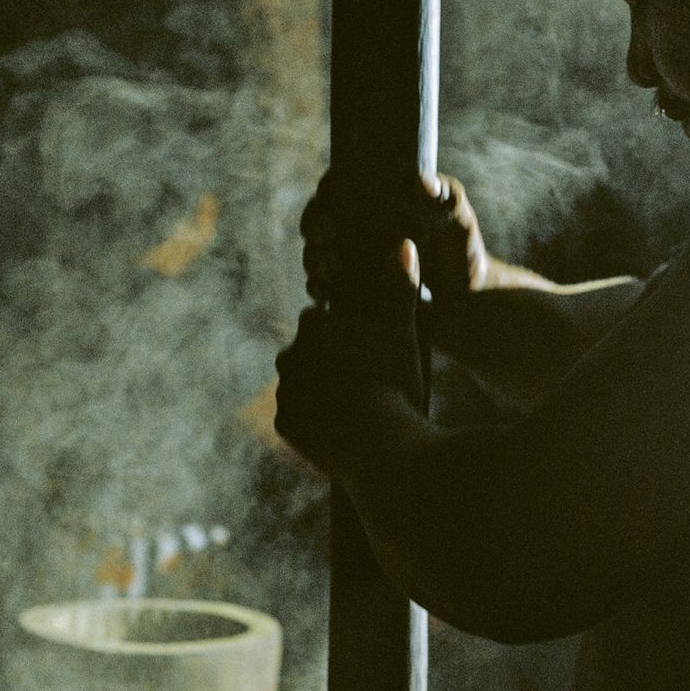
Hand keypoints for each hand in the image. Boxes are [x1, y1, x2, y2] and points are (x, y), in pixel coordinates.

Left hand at [275, 241, 423, 475]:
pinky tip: (341, 426)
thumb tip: (405, 242)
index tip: (368, 353)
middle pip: (309, 353)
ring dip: (320, 391)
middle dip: (329, 363)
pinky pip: (297, 418)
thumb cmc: (397, 384)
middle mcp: (289, 353)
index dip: (347, 337)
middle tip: (365, 382)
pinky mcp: (284, 424)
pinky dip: (314, 421)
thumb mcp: (404, 333)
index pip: (324, 322)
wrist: (383, 448)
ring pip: (302, 385)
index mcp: (314, 325)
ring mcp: (284, 391)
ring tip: (355, 407)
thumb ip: (400, 288)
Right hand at [301, 170, 488, 307]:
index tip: (330, 196)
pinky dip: (318, 288)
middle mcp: (357, 227)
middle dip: (315, 225)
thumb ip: (445, 200)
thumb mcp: (459, 223)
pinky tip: (324, 293)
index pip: (341, 184)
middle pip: (320, 218)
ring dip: (314, 257)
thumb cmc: (463, 252)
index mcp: (378, 199)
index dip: (328, 188)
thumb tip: (422, 182)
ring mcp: (349, 260)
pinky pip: (323, 287)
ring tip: (329, 267)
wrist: (466, 303)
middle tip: (327, 236)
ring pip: (316, 252)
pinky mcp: (348, 291)